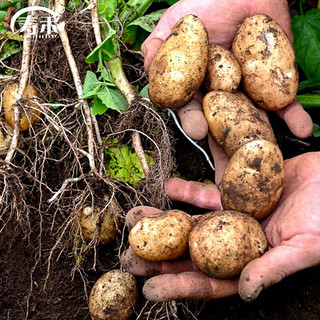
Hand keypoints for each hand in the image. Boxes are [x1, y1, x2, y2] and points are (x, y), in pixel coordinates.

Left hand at [121, 137, 319, 301]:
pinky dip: (188, 190)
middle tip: (128, 254)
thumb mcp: (306, 246)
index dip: (179, 285)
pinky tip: (168, 187)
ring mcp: (235, 215)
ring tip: (136, 217)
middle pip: (191, 251)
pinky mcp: (237, 191)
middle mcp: (237, 239)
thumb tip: (244, 291)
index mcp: (251, 259)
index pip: (209, 278)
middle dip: (160, 253)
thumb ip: (274, 267)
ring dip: (165, 219)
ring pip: (192, 220)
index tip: (150, 288)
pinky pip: (208, 192)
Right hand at [142, 0, 312, 139]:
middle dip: (226, 145)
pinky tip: (301, 129)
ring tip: (268, 152)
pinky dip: (294, 116)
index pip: (191, 108)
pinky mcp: (273, 83)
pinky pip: (284, 102)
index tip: (197, 130)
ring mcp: (247, 92)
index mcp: (196, 87)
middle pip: (222, 124)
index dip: (193, 119)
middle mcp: (220, 95)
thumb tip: (146, 68)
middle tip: (230, 164)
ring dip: (261, 137)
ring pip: (253, 119)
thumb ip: (157, 48)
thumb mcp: (174, 24)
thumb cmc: (204, 4)